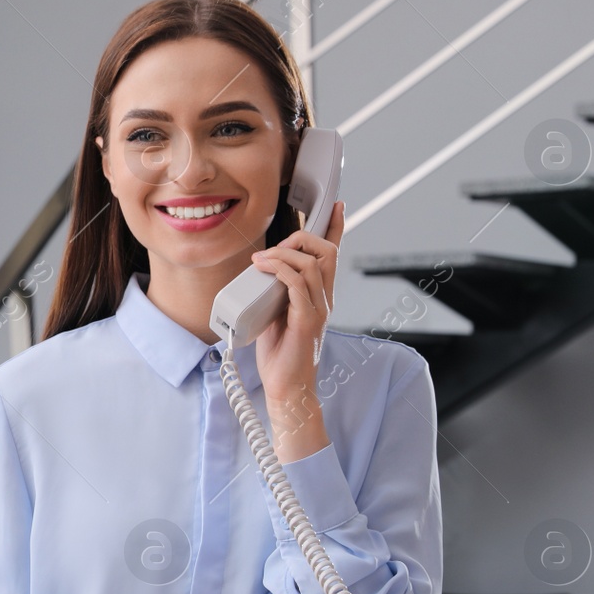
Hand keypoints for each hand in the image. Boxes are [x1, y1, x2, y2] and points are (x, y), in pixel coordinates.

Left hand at [250, 200, 343, 458]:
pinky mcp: (308, 322)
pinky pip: (299, 285)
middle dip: (300, 237)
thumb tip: (257, 270)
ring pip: (312, 264)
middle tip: (273, 248)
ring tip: (260, 260)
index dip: (336, 228)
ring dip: (283, 253)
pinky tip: (265, 268)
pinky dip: (281, 270)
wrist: (286, 388)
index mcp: (319, 296)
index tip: (335, 206)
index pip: (333, 256)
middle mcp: (325, 300)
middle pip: (325, 252)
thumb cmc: (279, 354)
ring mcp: (319, 310)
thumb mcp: (273, 312)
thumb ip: (272, 291)